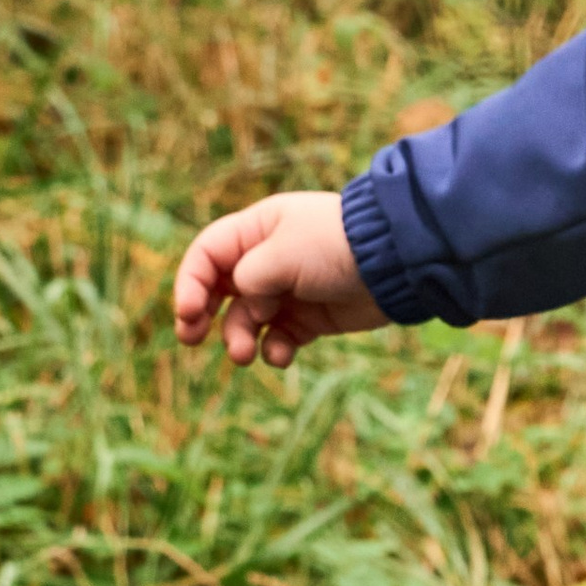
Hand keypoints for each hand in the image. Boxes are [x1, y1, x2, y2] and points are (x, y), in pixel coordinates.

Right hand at [173, 192, 384, 370]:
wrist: (397, 264)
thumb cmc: (336, 246)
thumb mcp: (283, 253)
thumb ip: (248, 276)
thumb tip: (242, 298)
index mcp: (257, 230)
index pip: (207, 255)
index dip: (190, 283)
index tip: (188, 312)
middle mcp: (267, 260)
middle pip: (219, 289)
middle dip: (201, 315)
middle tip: (190, 338)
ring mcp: (288, 291)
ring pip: (246, 320)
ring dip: (238, 338)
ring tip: (244, 355)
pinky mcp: (310, 319)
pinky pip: (280, 339)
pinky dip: (275, 350)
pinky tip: (281, 355)